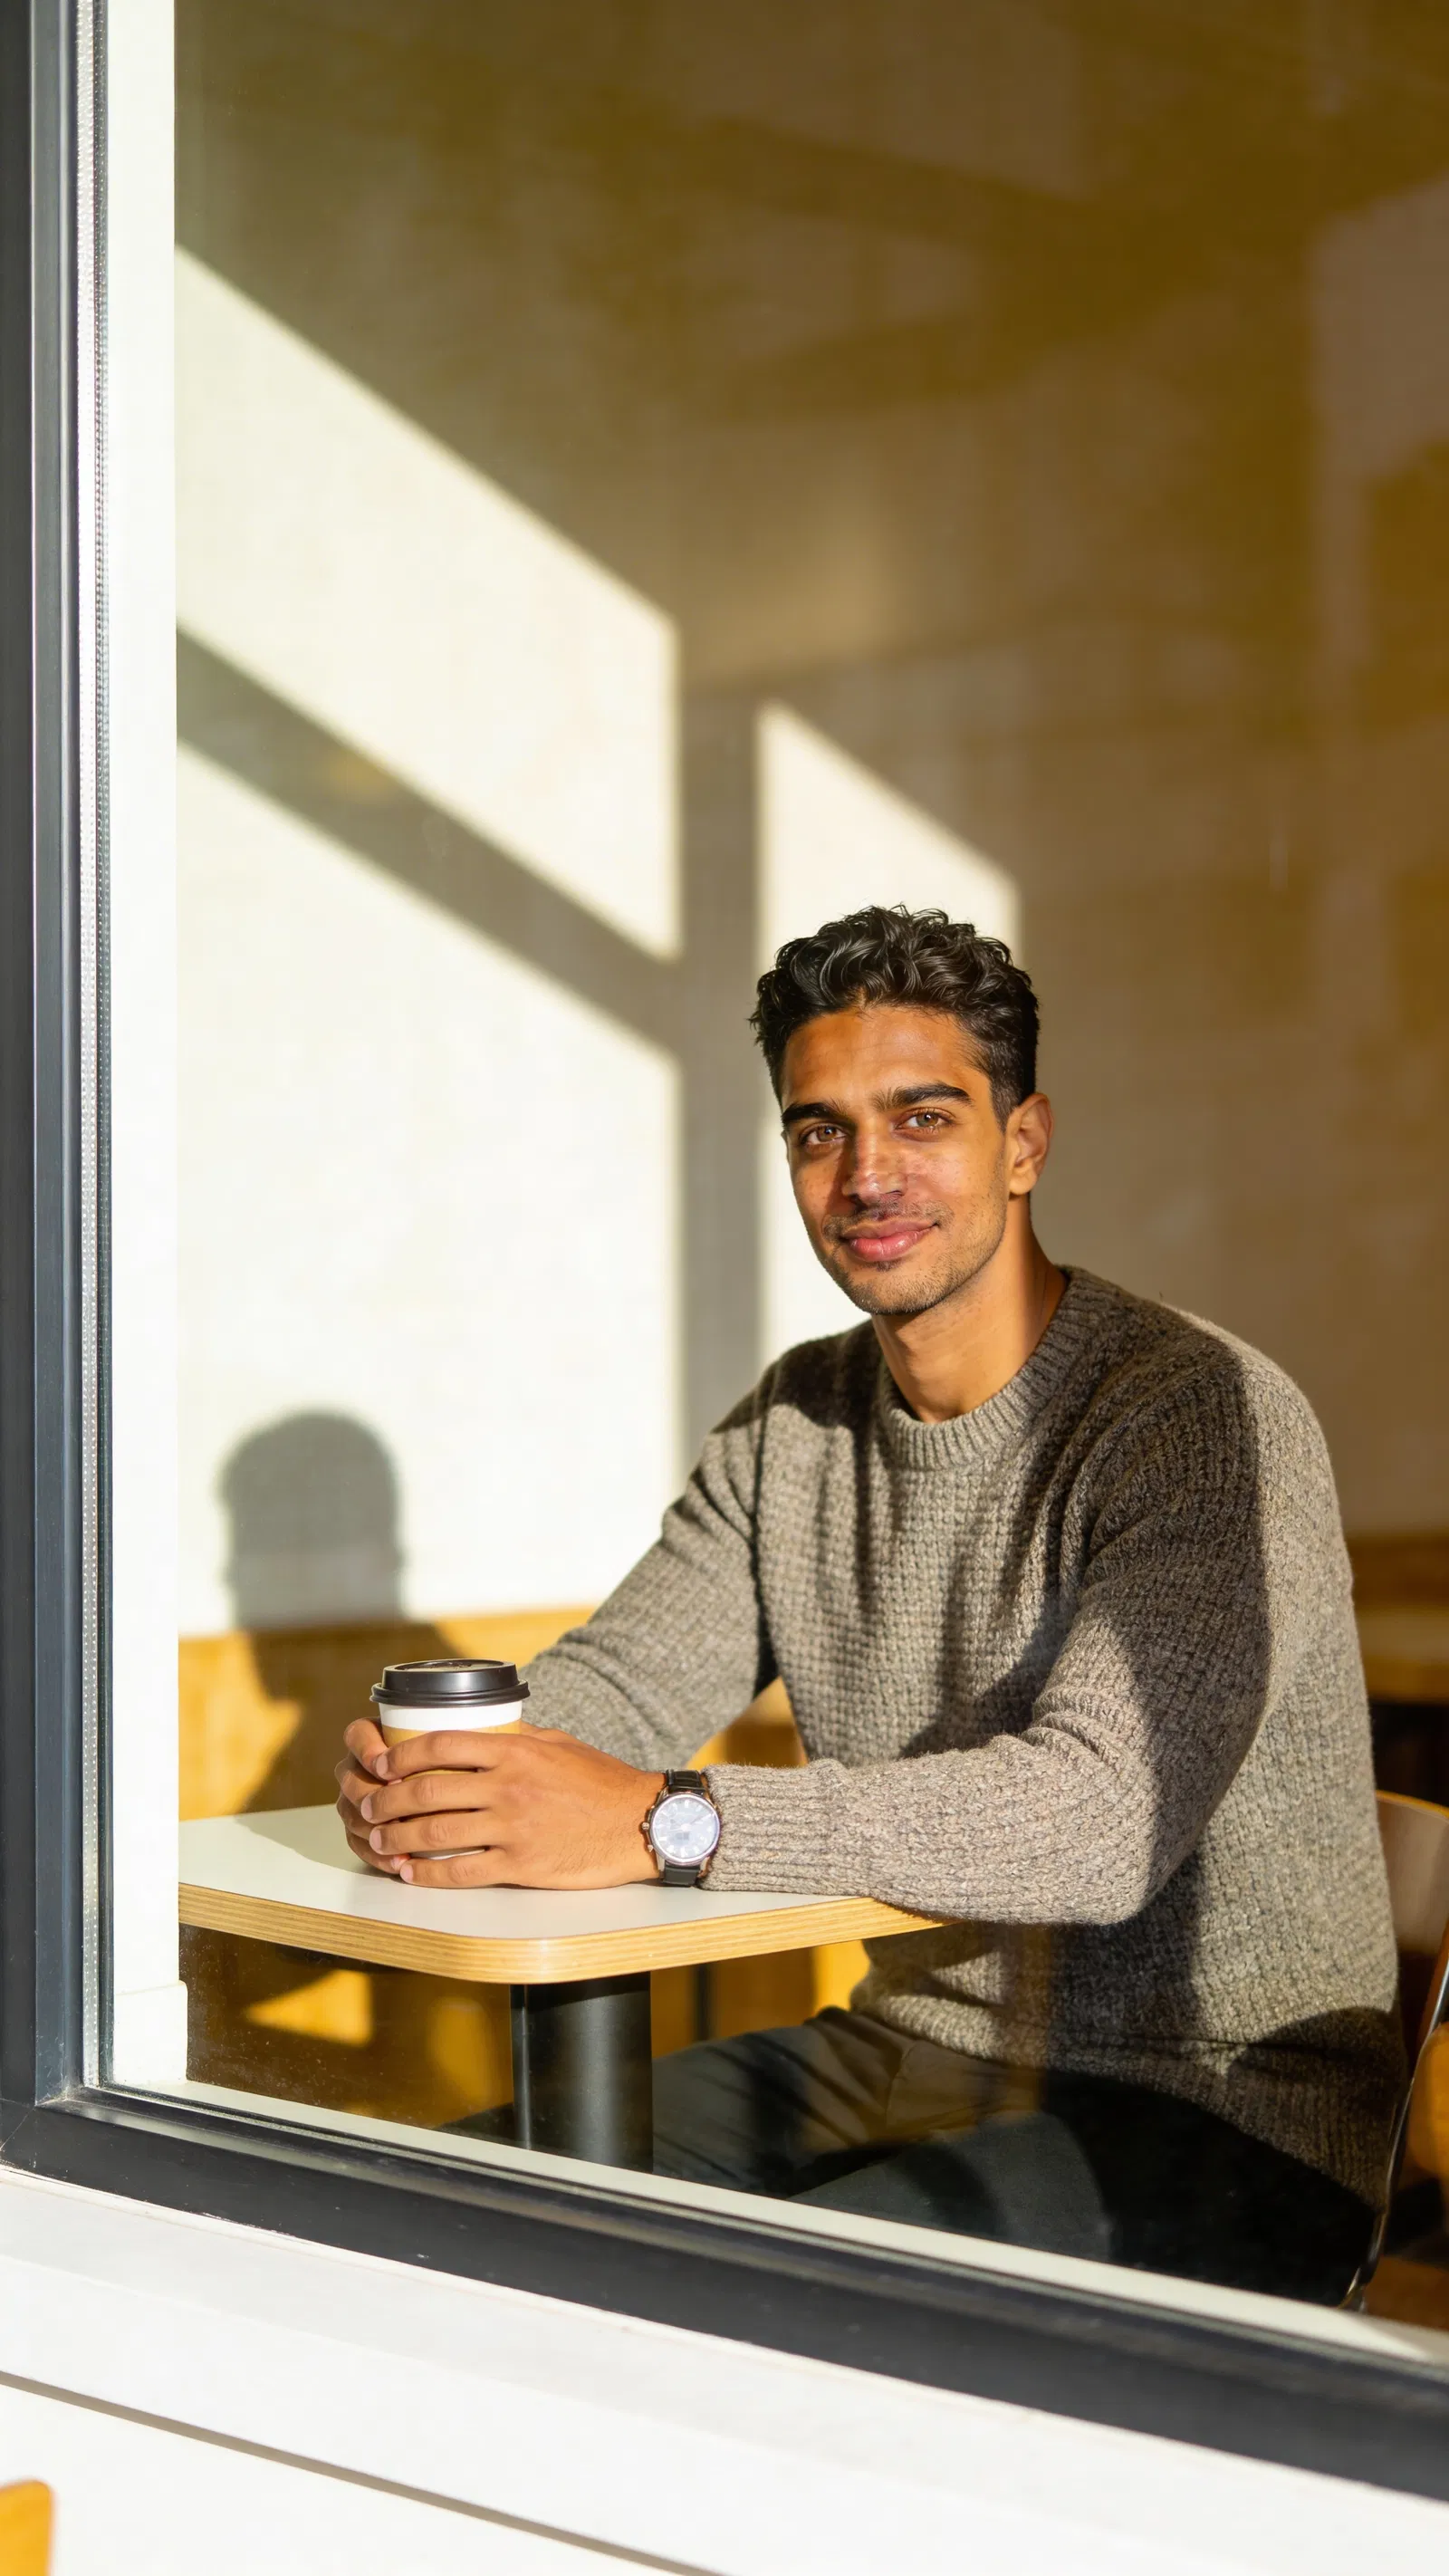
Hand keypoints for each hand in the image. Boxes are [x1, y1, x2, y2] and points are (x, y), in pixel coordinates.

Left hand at [334, 1717, 665, 1889]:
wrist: (641, 1823)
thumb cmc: (600, 1782)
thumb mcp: (557, 1744)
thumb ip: (515, 1739)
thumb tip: (477, 1733)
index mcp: (514, 1751)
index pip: (440, 1745)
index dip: (400, 1756)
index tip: (380, 1765)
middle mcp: (508, 1787)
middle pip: (428, 1791)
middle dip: (386, 1801)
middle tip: (367, 1807)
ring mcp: (513, 1828)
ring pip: (437, 1833)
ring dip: (398, 1838)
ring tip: (379, 1841)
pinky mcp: (522, 1866)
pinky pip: (462, 1873)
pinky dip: (428, 1875)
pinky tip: (410, 1874)